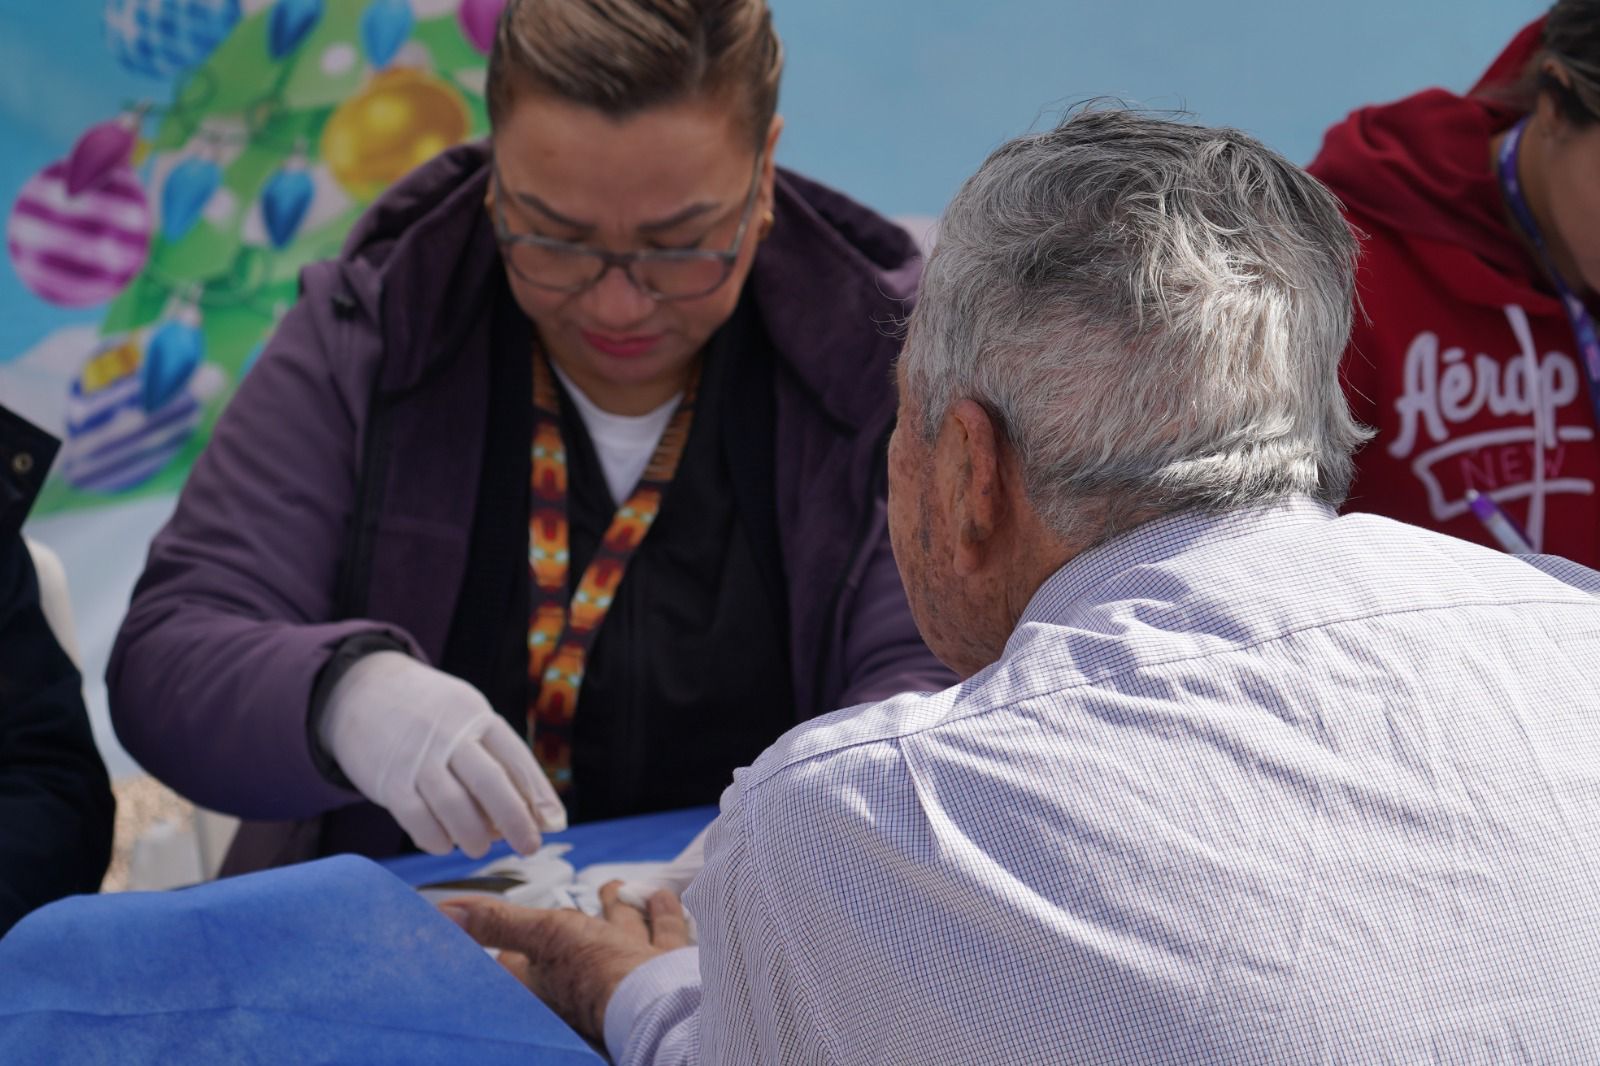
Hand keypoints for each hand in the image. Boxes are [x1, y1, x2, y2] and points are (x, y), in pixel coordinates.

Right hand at [319, 651, 566, 856]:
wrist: (364, 691)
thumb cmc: (432, 716)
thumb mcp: (469, 718)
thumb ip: (502, 760)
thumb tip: (544, 815)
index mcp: (477, 717)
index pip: (515, 757)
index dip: (539, 793)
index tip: (554, 823)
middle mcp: (450, 735)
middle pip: (490, 782)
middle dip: (514, 820)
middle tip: (529, 847)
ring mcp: (418, 758)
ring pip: (454, 805)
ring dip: (473, 836)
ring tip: (479, 848)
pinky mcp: (390, 781)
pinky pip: (417, 819)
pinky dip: (436, 839)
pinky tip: (445, 843)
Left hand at [441, 881, 691, 1040]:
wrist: (661, 999)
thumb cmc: (595, 973)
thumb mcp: (544, 936)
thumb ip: (498, 923)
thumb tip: (442, 912)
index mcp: (548, 980)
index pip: (516, 964)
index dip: (508, 947)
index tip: (500, 940)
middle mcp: (584, 979)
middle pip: (573, 944)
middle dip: (579, 915)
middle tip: (569, 897)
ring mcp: (624, 971)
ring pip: (620, 932)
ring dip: (621, 908)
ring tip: (620, 887)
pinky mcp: (660, 966)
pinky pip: (661, 935)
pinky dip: (662, 912)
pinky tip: (664, 895)